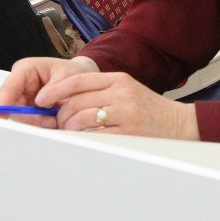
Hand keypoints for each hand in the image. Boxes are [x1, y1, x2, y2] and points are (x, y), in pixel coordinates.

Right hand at [0, 55, 99, 124]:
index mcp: (26, 69)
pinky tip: (55, 120)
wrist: (82, 80)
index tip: (2, 114)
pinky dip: (43, 125)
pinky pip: (32, 123)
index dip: (4, 100)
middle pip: (13, 106)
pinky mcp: (30, 112)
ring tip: (57, 118)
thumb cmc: (73, 73)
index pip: (10, 86)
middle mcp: (21, 86)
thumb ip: (54, 88)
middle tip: (50, 120)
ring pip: (22, 118)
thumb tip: (40, 102)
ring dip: (39, 122)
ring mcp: (24, 100)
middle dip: (30, 117)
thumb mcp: (68, 75)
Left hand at [37, 69, 200, 140]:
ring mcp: (125, 114)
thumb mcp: (125, 90)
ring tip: (69, 133)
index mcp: (118, 79)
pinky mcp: (127, 134)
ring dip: (68, 128)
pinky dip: (82, 139)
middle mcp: (121, 94)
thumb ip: (98, 91)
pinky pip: (93, 136)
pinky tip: (82, 141)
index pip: (78, 80)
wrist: (179, 124)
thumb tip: (62, 100)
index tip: (41, 99)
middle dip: (60, 115)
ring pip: (81, 119)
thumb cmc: (147, 109)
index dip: (55, 90)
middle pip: (75, 102)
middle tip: (57, 123)